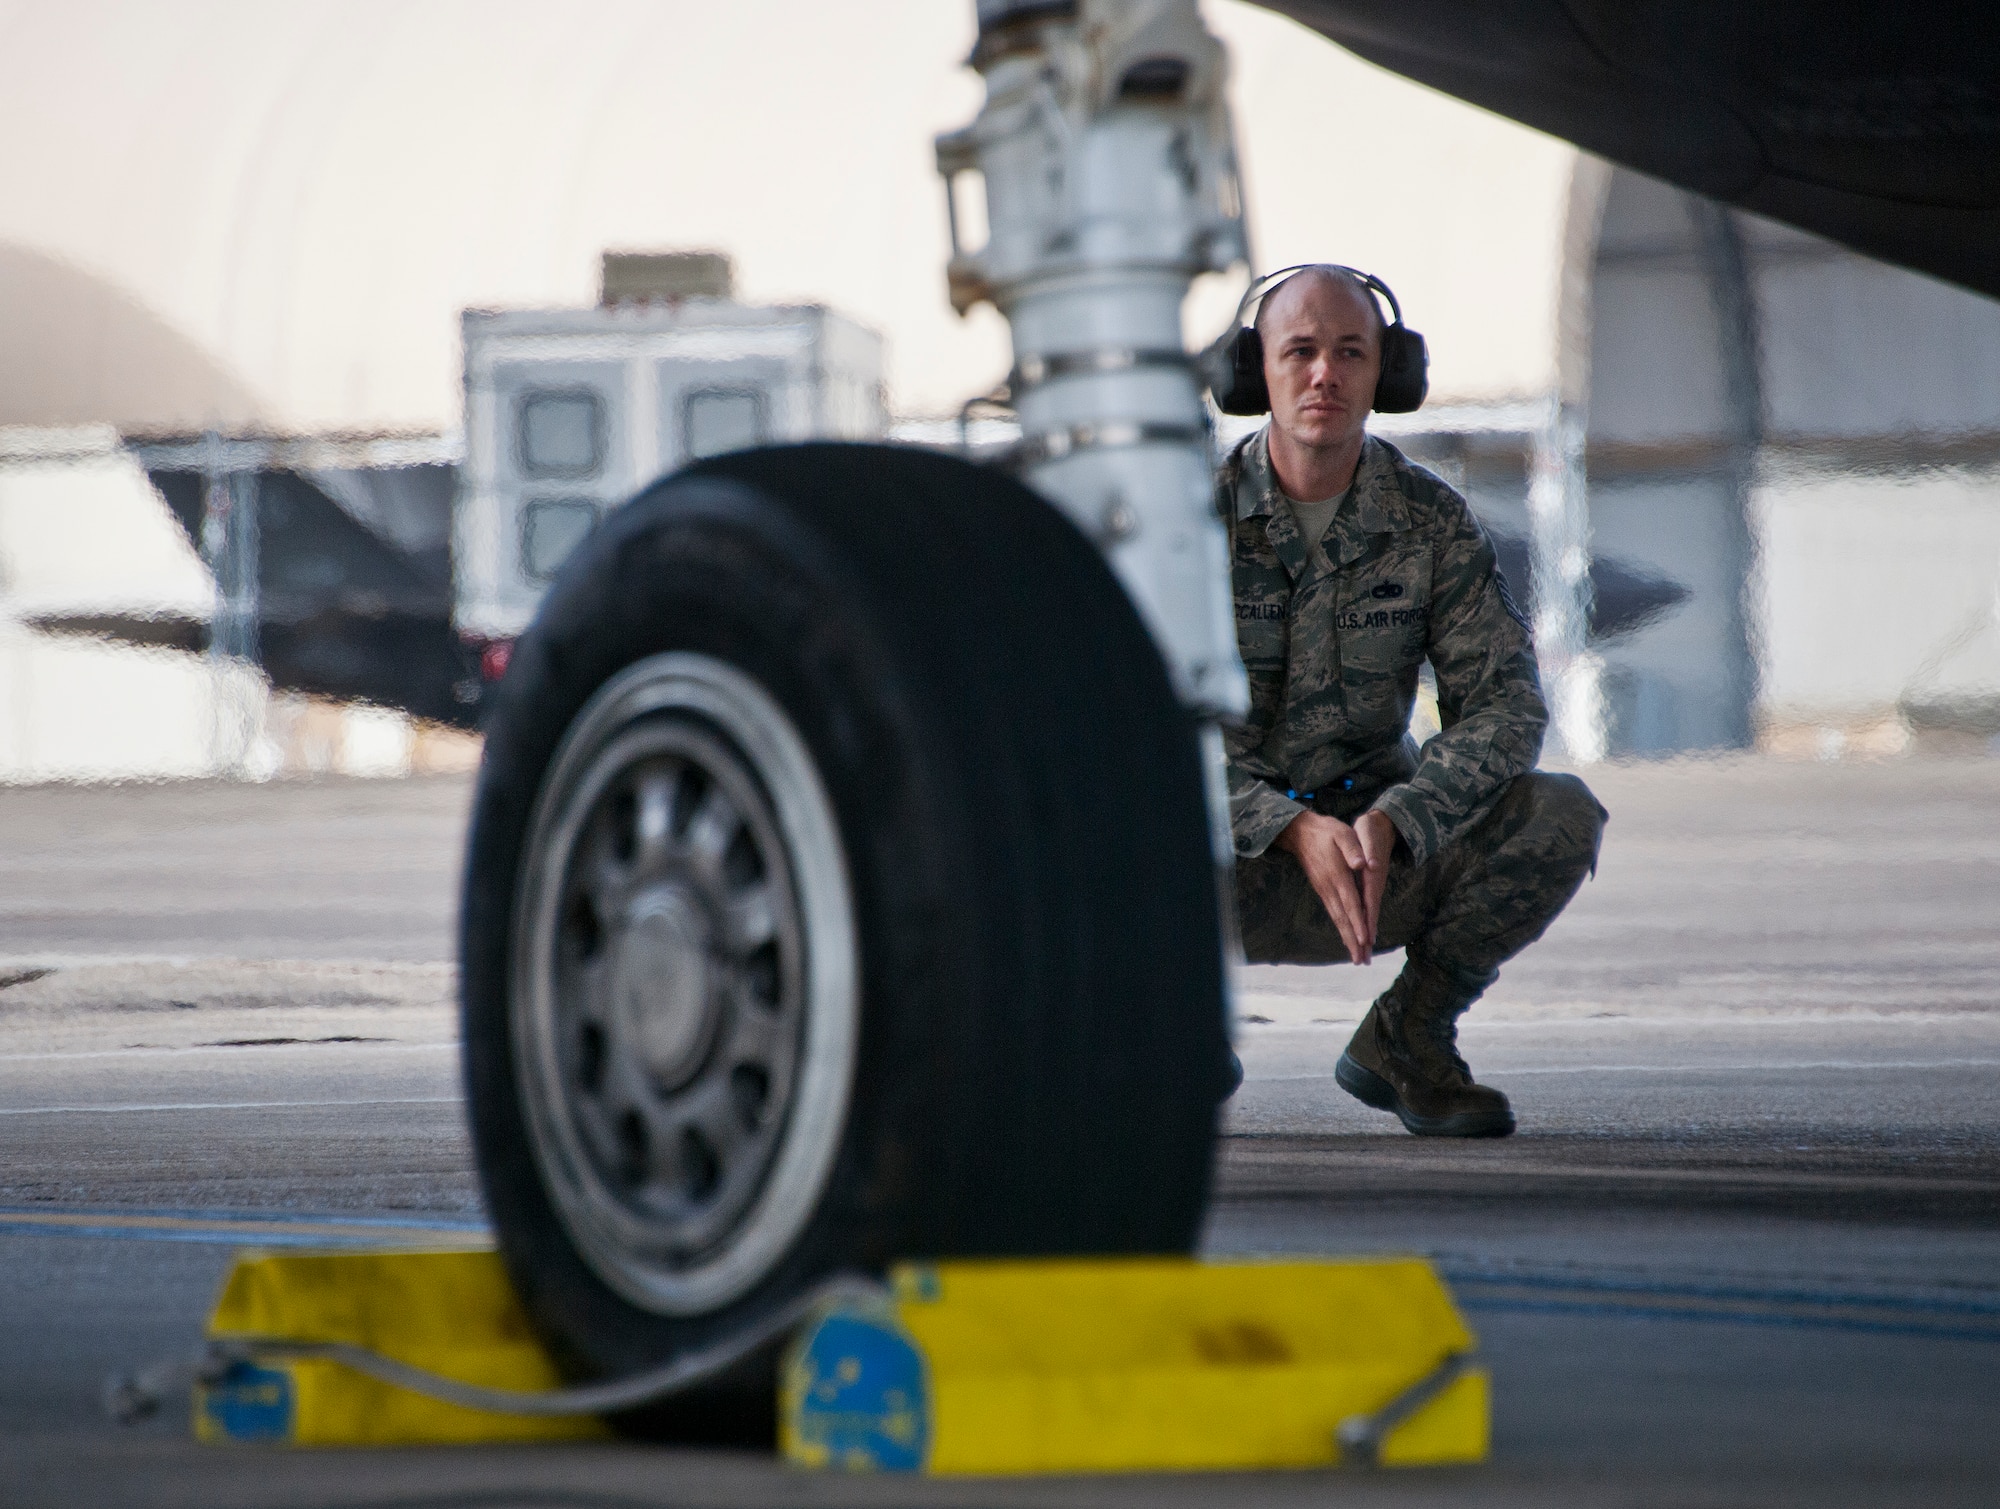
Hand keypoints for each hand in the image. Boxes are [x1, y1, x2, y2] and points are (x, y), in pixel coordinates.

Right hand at [1274, 808, 1397, 963]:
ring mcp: (1324, 890)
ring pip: (1337, 919)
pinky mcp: (1322, 890)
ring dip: (1347, 939)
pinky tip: (1347, 937)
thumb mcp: (1341, 833)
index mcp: (1337, 875)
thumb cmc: (1326, 831)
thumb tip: (1363, 864)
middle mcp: (1329, 887)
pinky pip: (1333, 913)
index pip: (1350, 903)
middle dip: (1353, 940)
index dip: (1358, 922)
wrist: (1301, 832)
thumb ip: (1352, 848)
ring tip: (1356, 957)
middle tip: (1361, 960)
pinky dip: (1341, 928)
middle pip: (1343, 918)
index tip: (1365, 940)